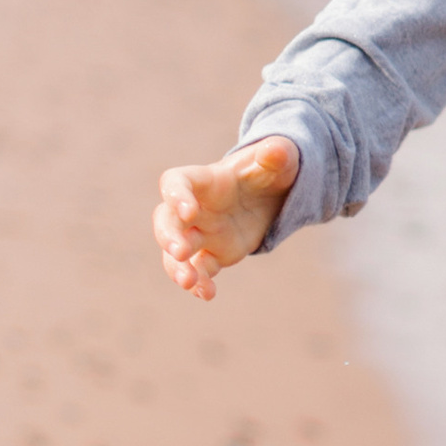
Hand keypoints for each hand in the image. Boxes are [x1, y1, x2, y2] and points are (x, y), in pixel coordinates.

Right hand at [153, 137, 300, 298]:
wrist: (273, 193)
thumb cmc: (269, 169)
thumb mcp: (279, 158)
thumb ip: (276, 154)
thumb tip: (276, 151)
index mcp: (205, 180)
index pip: (177, 183)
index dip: (177, 196)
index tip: (188, 211)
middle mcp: (195, 208)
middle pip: (166, 221)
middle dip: (169, 236)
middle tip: (180, 252)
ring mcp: (201, 233)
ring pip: (176, 252)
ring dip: (177, 267)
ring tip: (189, 282)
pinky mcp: (213, 254)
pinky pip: (200, 270)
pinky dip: (200, 283)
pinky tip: (208, 294)